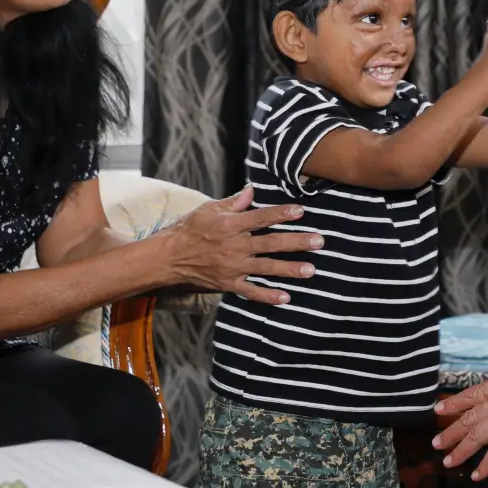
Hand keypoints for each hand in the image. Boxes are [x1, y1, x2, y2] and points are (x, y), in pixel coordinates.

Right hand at [155, 186, 320, 305]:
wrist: (168, 258)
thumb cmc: (189, 229)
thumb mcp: (209, 209)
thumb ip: (233, 202)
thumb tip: (252, 189)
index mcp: (231, 224)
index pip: (262, 217)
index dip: (282, 213)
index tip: (301, 211)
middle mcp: (235, 246)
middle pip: (272, 243)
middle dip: (297, 242)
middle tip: (320, 241)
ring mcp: (233, 267)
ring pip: (267, 268)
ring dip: (290, 269)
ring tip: (311, 270)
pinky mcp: (229, 283)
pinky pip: (251, 291)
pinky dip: (268, 296)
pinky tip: (286, 298)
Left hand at [431, 338, 487, 479]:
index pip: (474, 394)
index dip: (456, 403)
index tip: (439, 409)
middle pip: (471, 418)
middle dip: (452, 431)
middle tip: (436, 444)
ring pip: (478, 434)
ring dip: (462, 449)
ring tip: (448, 461)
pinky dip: (487, 463)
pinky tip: (476, 474)